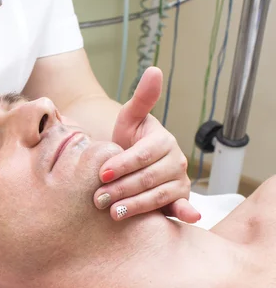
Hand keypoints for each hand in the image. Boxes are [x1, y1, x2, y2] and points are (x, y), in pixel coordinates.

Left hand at [93, 67, 199, 222]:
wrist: (130, 162)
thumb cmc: (128, 139)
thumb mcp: (130, 118)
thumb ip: (141, 99)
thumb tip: (155, 69)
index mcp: (164, 140)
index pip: (143, 154)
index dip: (122, 164)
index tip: (101, 173)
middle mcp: (176, 161)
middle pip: (149, 178)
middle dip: (122, 188)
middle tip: (98, 199)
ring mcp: (179, 181)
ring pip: (159, 195)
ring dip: (136, 205)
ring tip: (112, 213)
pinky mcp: (178, 200)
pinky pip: (181, 206)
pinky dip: (187, 212)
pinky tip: (189, 218)